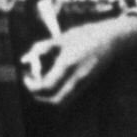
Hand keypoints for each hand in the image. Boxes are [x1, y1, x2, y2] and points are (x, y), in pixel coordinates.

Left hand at [21, 14, 136, 108]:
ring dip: (50, 96)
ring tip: (43, 81)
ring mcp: (84, 83)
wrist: (111, 39)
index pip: (46, 86)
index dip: (31, 85)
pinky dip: (58, 93)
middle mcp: (77, 78)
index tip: (25, 77)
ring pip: (63, 101)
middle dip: (40, 97)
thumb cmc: (85, 35)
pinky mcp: (87, 84)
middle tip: (32, 85)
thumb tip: (25, 59)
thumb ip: (42, 48)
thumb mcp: (61, 38)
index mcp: (68, 65)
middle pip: (55, 101)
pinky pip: (70, 95)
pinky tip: (55, 79)